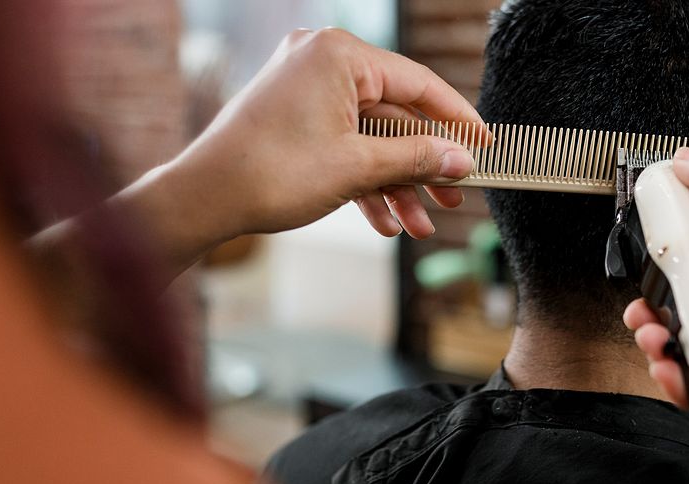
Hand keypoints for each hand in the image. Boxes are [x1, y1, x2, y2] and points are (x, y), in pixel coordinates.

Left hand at [147, 28, 483, 243]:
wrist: (203, 199)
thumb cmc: (271, 174)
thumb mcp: (356, 167)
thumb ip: (416, 158)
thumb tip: (460, 159)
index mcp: (339, 55)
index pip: (417, 83)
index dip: (456, 119)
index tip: (484, 145)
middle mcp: (321, 61)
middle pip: (394, 114)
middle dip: (423, 166)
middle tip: (453, 198)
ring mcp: (304, 89)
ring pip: (368, 136)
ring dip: (394, 183)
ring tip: (419, 224)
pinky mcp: (293, 115)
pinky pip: (341, 143)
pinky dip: (362, 179)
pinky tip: (384, 221)